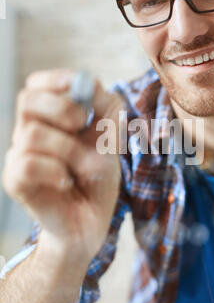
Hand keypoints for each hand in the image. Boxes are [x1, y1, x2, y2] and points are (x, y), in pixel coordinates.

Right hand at [2, 69, 124, 260]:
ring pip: (33, 133)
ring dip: (71, 150)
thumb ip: (106, 111)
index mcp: (48, 119)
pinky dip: (54, 170)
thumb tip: (93, 83)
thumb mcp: (110, 142)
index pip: (35, 86)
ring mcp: (18, 156)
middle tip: (83, 126)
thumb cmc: (96, 180)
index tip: (79, 84)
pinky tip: (65, 182)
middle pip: (27, 99)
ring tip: (89, 168)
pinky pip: (28, 163)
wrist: (89, 223)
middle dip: (63, 108)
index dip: (55, 79)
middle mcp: (28, 133)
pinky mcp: (15, 181)